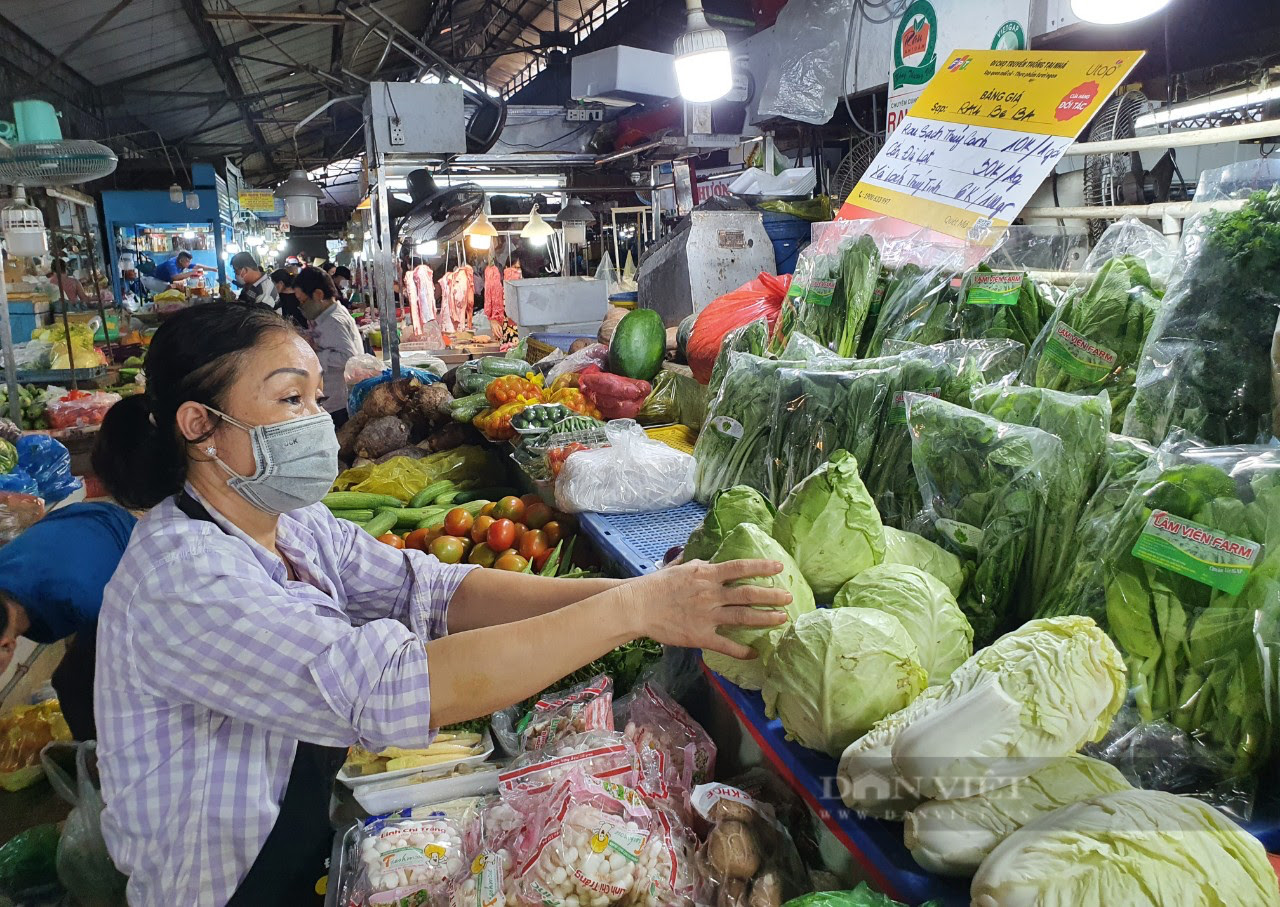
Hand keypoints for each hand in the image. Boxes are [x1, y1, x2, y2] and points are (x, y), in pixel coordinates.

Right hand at [627, 559, 791, 658]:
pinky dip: (742, 650)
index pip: (740, 568)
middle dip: (772, 596)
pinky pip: (726, 644)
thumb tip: (712, 561)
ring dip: (765, 619)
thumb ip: (699, 565)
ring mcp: (707, 616)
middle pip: (748, 594)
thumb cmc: (657, 585)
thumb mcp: (680, 568)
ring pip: (743, 617)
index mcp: (706, 574)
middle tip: (789, 597)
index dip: (761, 567)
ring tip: (782, 619)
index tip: (779, 567)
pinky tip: (755, 653)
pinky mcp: (700, 636)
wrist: (638, 606)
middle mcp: (710, 594)